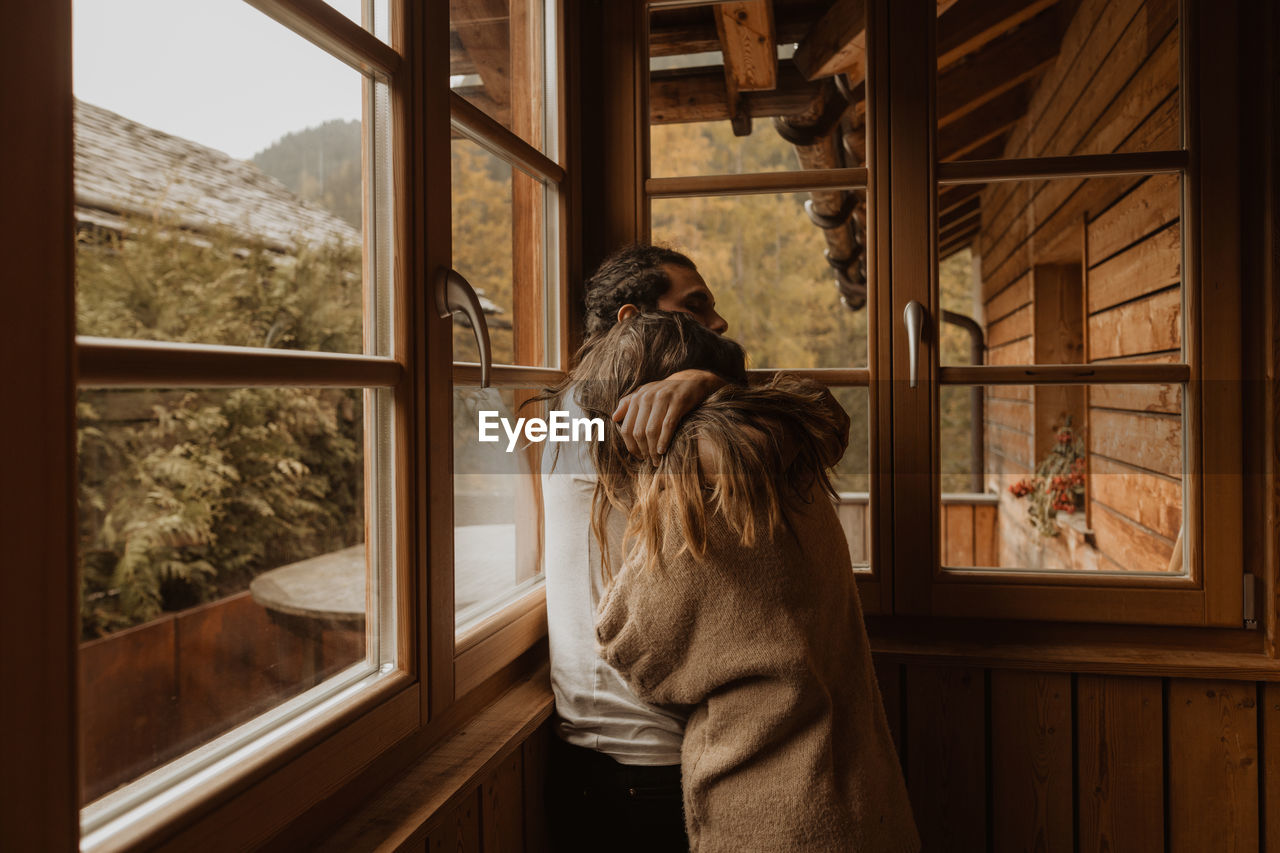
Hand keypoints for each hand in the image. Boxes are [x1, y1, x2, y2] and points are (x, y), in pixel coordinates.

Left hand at [612, 369, 726, 459]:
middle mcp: (647, 397)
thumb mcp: (645, 393)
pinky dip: (664, 440)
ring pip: (651, 430)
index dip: (631, 446)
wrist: (691, 380)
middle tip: (649, 461)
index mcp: (637, 398)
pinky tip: (663, 450)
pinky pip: (668, 425)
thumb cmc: (666, 392)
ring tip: (656, 460)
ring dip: (653, 449)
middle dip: (643, 450)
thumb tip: (614, 417)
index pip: (627, 428)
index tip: (639, 456)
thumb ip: (628, 404)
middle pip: (638, 432)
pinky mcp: (678, 402)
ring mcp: (663, 398)